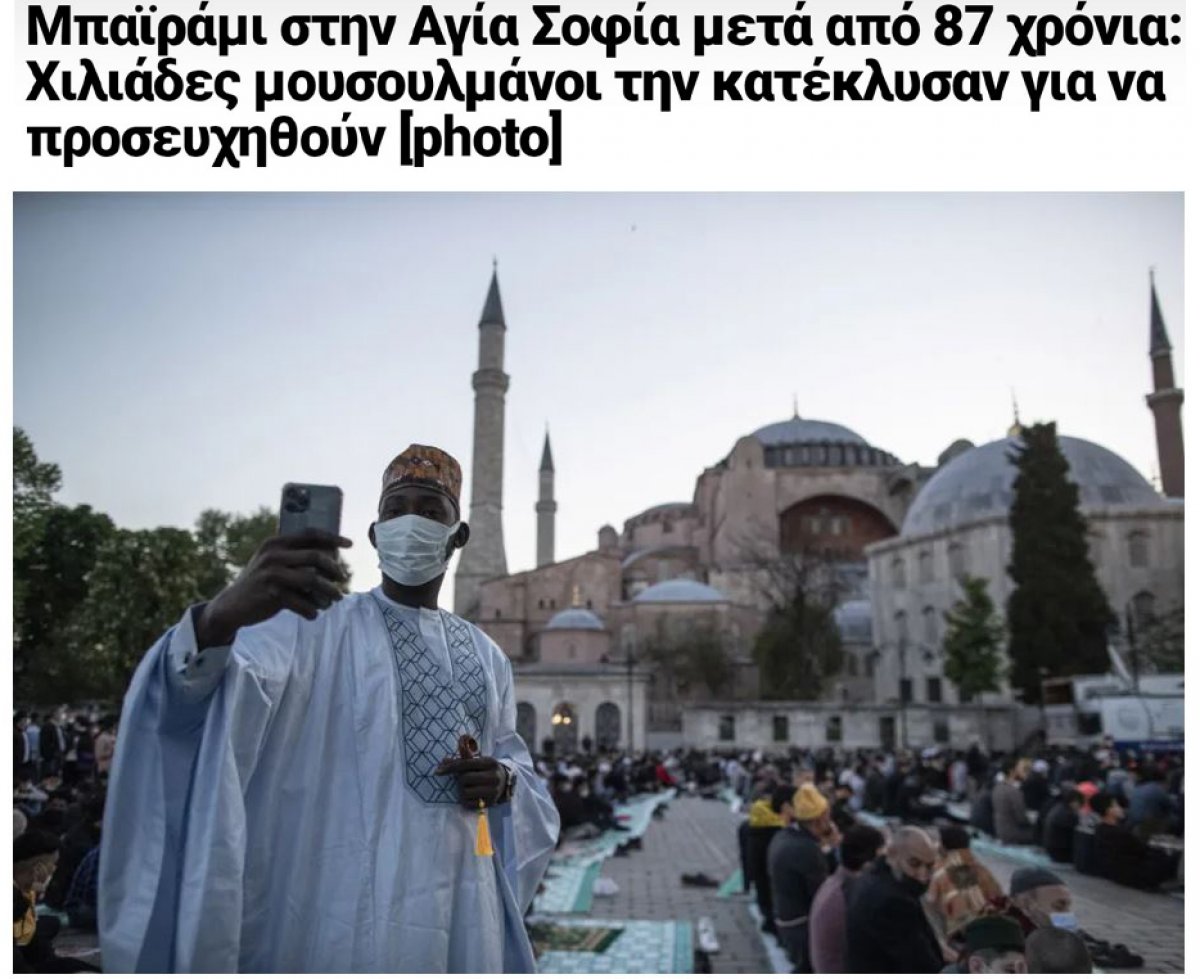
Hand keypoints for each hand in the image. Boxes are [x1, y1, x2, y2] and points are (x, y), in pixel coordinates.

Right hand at [196, 530, 351, 646]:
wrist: (232, 605)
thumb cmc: (260, 582)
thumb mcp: (272, 562)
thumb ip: (294, 556)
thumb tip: (331, 555)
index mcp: (275, 543)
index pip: (309, 534)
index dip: (332, 538)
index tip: (349, 544)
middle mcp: (273, 555)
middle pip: (315, 557)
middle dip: (334, 569)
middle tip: (342, 579)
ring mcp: (272, 574)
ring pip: (313, 580)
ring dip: (329, 591)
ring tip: (336, 599)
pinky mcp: (272, 594)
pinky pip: (302, 602)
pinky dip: (312, 609)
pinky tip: (313, 614)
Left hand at [435, 756, 508, 808]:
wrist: (504, 782)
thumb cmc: (486, 769)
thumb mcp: (479, 760)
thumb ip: (464, 757)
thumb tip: (445, 759)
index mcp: (490, 762)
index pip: (465, 764)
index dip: (450, 767)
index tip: (438, 771)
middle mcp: (493, 777)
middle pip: (464, 778)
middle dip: (459, 779)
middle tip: (462, 779)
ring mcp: (493, 791)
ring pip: (465, 792)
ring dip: (461, 790)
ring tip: (467, 787)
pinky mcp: (489, 803)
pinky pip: (468, 803)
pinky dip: (465, 800)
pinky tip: (470, 795)